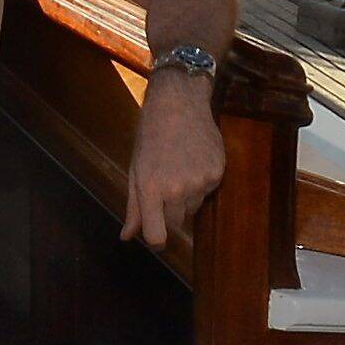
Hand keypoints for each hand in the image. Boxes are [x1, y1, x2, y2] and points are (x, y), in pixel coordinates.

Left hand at [121, 81, 225, 249]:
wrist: (179, 104)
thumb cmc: (151, 136)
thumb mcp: (136, 170)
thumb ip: (134, 207)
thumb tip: (127, 237)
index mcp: (151, 189)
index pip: (157, 236)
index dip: (156, 240)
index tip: (156, 236)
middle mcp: (177, 189)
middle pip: (175, 224)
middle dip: (168, 213)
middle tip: (164, 186)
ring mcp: (200, 182)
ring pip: (193, 208)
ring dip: (185, 198)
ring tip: (179, 169)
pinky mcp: (217, 173)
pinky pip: (207, 192)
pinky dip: (200, 184)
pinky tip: (193, 162)